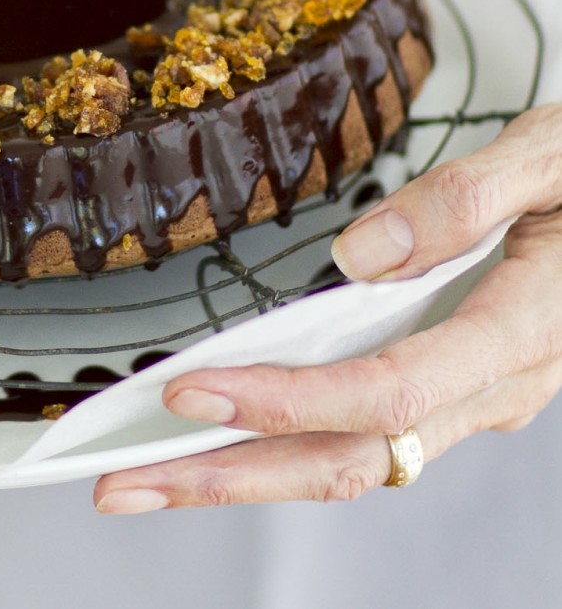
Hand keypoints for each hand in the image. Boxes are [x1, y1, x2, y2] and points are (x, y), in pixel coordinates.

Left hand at [94, 104, 561, 512]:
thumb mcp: (551, 158)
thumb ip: (465, 200)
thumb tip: (361, 253)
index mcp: (519, 331)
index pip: (384, 394)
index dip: (283, 400)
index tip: (189, 392)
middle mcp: (490, 387)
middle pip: (347, 460)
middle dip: (227, 476)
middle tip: (124, 484)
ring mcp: (470, 399)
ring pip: (349, 462)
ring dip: (245, 472)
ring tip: (150, 474)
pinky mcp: (451, 389)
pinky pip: (361, 437)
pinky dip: (284, 443)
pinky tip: (226, 434)